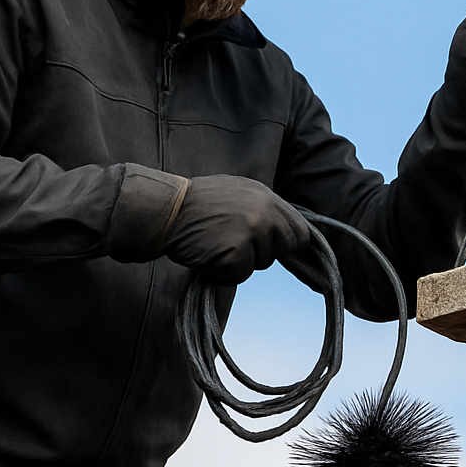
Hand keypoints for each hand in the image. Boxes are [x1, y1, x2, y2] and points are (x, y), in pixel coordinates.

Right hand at [164, 176, 312, 283]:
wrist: (166, 209)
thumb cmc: (195, 204)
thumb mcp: (236, 192)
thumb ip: (261, 208)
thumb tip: (283, 229)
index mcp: (266, 196)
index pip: (299, 230)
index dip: (289, 244)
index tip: (277, 250)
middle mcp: (264, 212)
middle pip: (285, 249)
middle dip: (264, 254)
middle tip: (235, 246)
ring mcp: (252, 232)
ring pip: (261, 263)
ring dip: (241, 262)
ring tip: (216, 244)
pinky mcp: (237, 253)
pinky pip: (240, 274)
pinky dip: (224, 272)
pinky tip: (209, 255)